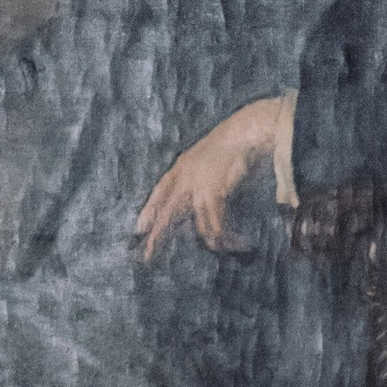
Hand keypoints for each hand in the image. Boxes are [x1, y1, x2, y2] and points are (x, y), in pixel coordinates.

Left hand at [134, 94, 290, 262]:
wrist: (247, 130)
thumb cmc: (238, 142)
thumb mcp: (212, 159)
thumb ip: (204, 179)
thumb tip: (206, 203)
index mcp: (183, 165)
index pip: (160, 191)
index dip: (149, 211)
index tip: (139, 229)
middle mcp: (185, 177)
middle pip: (168, 214)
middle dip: (158, 237)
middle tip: (147, 256)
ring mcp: (197, 187)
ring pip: (200, 226)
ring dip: (215, 240)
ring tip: (225, 248)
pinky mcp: (212, 194)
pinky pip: (216, 225)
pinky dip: (227, 236)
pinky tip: (235, 243)